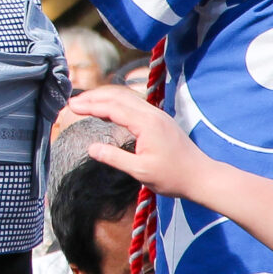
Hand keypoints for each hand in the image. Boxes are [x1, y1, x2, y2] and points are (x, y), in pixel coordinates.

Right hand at [73, 87, 208, 199]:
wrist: (202, 177)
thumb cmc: (172, 177)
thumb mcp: (140, 171)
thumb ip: (114, 158)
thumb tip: (91, 148)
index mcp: (146, 123)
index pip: (112, 108)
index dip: (90, 106)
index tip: (70, 107)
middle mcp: (152, 114)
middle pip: (118, 96)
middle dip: (94, 97)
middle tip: (72, 103)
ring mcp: (158, 115)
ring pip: (127, 98)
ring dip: (105, 98)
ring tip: (85, 103)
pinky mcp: (160, 120)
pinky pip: (134, 104)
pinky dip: (116, 103)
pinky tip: (108, 110)